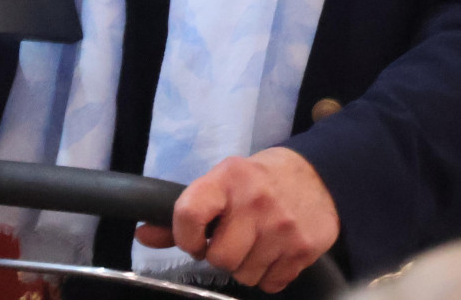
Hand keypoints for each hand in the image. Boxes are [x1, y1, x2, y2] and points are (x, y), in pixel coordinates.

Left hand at [133, 146, 337, 292]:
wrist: (318, 176)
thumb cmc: (257, 180)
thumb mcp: (220, 183)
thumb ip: (184, 212)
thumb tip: (142, 237)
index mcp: (226, 179)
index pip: (188, 215)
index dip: (184, 237)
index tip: (193, 240)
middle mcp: (255, 202)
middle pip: (219, 258)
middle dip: (219, 256)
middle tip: (229, 242)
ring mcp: (282, 228)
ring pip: (244, 275)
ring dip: (244, 267)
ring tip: (253, 244)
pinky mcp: (303, 250)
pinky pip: (270, 284)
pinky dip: (267, 275)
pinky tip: (272, 252)